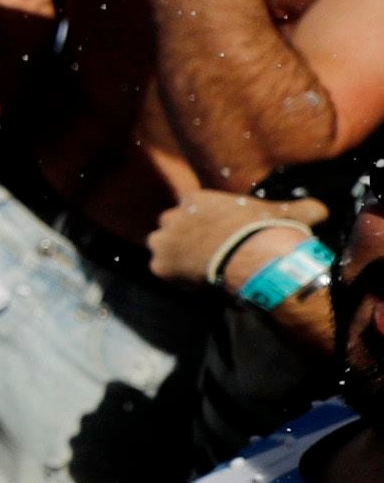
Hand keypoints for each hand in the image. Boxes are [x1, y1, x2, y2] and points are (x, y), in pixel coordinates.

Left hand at [147, 190, 325, 292]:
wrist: (252, 258)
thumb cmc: (268, 231)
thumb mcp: (288, 214)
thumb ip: (302, 208)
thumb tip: (323, 209)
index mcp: (196, 199)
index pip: (193, 209)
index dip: (205, 224)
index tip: (218, 237)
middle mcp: (172, 216)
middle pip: (174, 228)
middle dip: (186, 238)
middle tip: (208, 254)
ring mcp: (162, 241)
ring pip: (164, 249)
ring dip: (177, 257)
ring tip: (200, 270)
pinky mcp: (159, 266)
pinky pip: (164, 273)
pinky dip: (177, 279)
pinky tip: (196, 283)